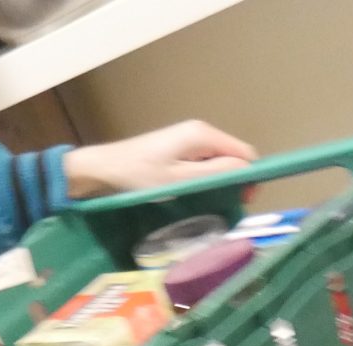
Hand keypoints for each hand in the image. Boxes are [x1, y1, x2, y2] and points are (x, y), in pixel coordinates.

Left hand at [65, 120, 256, 197]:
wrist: (103, 169)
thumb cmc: (139, 176)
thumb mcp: (180, 180)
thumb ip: (215, 173)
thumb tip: (247, 170)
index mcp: (202, 135)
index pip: (245, 153)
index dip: (249, 177)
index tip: (242, 201)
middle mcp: (199, 132)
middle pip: (233, 157)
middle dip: (234, 180)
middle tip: (223, 206)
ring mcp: (188, 139)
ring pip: (219, 161)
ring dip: (218, 182)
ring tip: (205, 202)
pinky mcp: (179, 148)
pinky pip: (204, 163)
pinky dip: (205, 179)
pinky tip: (192, 193)